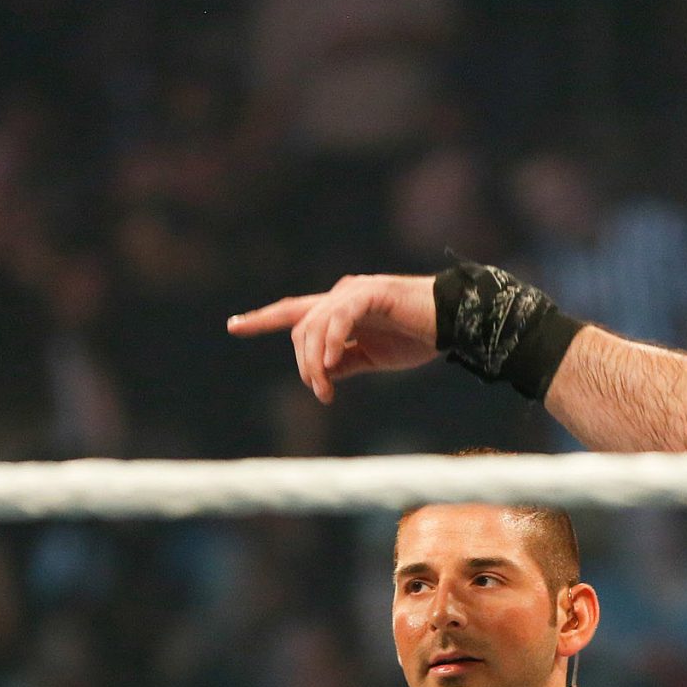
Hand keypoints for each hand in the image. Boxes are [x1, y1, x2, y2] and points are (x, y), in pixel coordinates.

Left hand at [228, 275, 437, 402]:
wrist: (453, 322)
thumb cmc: (416, 337)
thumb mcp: (371, 357)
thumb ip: (343, 363)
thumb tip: (319, 376)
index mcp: (338, 308)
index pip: (293, 312)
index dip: (261, 319)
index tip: (233, 326)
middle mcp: (341, 295)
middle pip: (300, 328)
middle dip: (303, 365)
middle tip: (322, 394)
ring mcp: (354, 292)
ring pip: (314, 326)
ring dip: (314, 362)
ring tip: (326, 389)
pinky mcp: (371, 293)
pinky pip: (339, 318)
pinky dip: (330, 341)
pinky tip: (330, 364)